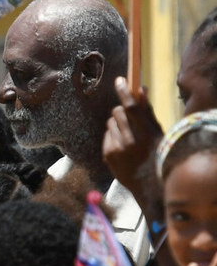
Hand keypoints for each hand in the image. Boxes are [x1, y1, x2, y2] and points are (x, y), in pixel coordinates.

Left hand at [103, 77, 163, 204]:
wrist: (148, 184)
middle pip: (117, 112)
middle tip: (129, 117)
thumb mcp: (158, 133)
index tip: (119, 80)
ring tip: (128, 135)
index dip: (124, 92)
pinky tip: (123, 146)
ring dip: (117, 124)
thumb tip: (140, 89)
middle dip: (122, 110)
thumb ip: (148, 112)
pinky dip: (113, 136)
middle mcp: (129, 140)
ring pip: (110, 123)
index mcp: (146, 134)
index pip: (132, 107)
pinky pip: (106, 135)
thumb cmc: (157, 155)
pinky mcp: (107, 154)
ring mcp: (116, 148)